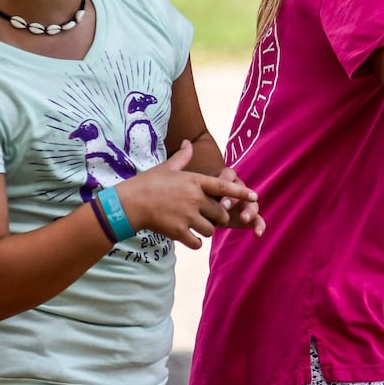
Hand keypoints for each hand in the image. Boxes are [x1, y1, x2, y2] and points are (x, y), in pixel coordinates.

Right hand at [119, 141, 259, 248]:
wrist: (128, 203)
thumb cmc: (147, 183)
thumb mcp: (167, 167)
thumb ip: (183, 157)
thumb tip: (189, 142)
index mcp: (194, 182)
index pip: (225, 186)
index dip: (241, 192)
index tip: (255, 196)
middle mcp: (195, 199)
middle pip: (221, 213)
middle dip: (218, 217)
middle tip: (209, 217)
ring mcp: (187, 216)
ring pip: (210, 230)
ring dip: (206, 230)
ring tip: (195, 226)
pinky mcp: (179, 231)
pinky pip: (197, 242)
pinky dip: (195, 242)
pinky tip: (187, 238)